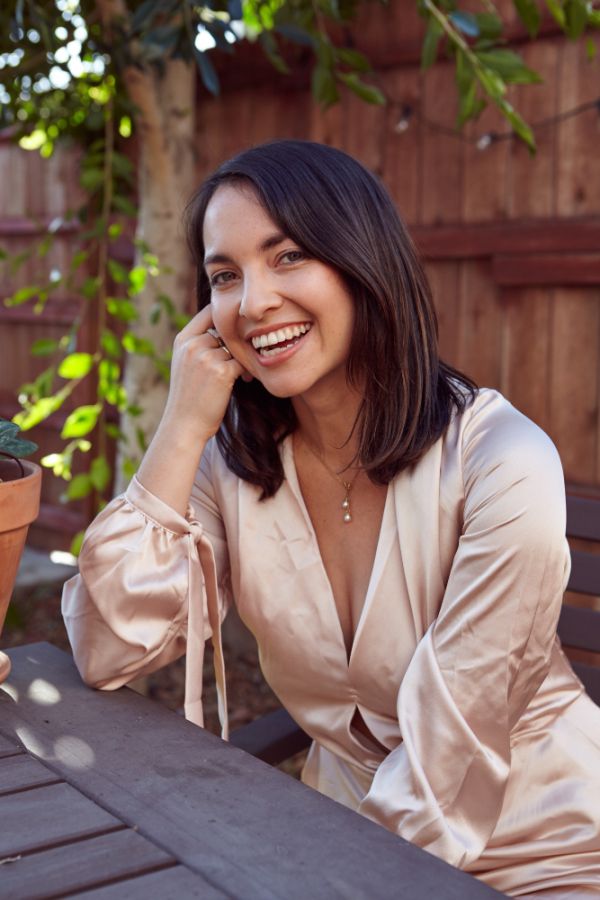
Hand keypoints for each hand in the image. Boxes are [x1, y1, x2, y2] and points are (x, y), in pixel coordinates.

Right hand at [163, 305, 245, 441]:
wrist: (184, 424)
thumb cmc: (188, 396)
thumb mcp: (185, 363)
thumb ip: (199, 344)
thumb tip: (225, 329)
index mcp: (182, 340)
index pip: (209, 313)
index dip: (225, 318)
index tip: (237, 326)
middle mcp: (193, 345)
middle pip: (226, 332)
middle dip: (235, 345)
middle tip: (241, 361)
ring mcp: (206, 357)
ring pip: (235, 348)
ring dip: (242, 360)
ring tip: (242, 375)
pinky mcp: (222, 372)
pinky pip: (243, 363)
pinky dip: (247, 371)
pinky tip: (246, 380)